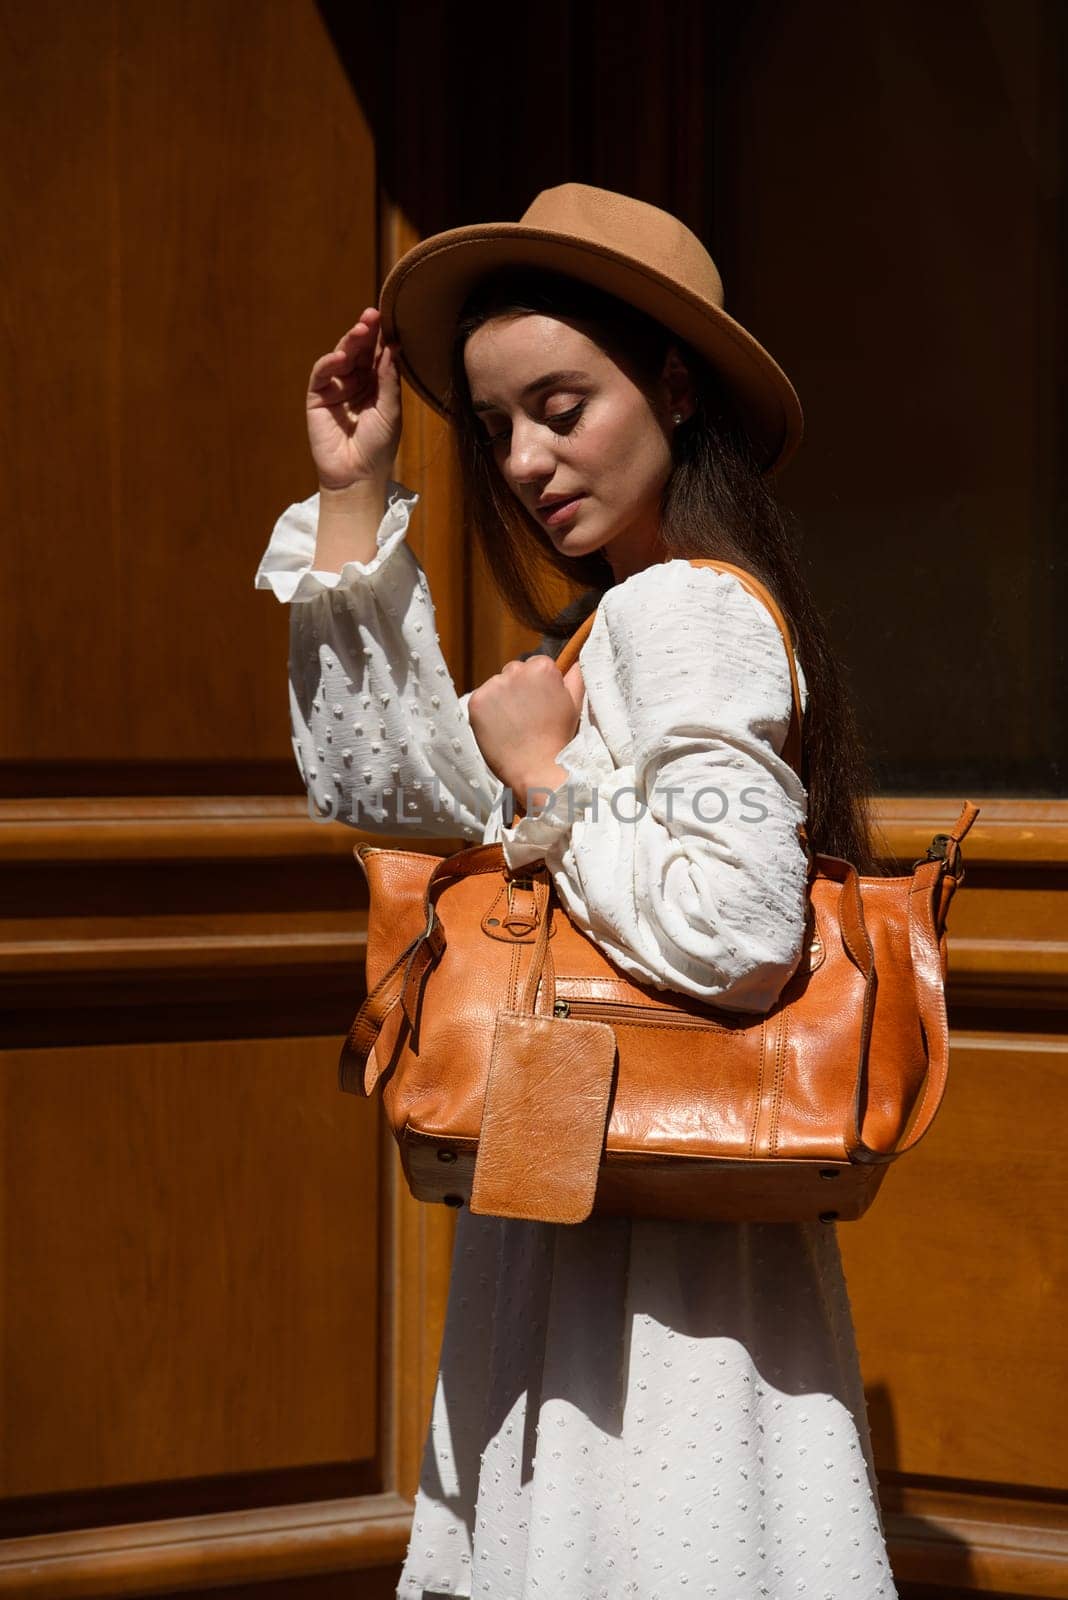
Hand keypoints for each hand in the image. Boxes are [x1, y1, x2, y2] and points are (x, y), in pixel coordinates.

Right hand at [307, 306, 401, 490]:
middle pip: (359, 351)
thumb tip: (393, 346)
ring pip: (341, 357)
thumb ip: (389, 379)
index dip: (381, 337)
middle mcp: (356, 383)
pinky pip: (322, 374)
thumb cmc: (378, 448)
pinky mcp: (317, 397)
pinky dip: (329, 363)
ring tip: (360, 330)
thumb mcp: (391, 411)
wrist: (357, 476)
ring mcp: (336, 389)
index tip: (388, 319)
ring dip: (349, 342)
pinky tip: (340, 356)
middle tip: (373, 315)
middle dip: (366, 332)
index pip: (377, 355)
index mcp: (376, 385)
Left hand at [468, 657, 585, 798]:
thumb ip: (575, 677)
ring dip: (501, 699)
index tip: (540, 704)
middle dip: (518, 689)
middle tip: (527, 716)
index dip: (537, 686)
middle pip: (513, 672)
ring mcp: (494, 685)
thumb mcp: (574, 704)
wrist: (537, 768)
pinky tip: (499, 728)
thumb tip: (575, 661)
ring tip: (513, 724)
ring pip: (496, 685)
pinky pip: (480, 699)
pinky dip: (486, 712)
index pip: (535, 665)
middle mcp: (516, 670)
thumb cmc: (558, 738)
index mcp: (542, 667)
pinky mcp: (477, 701)